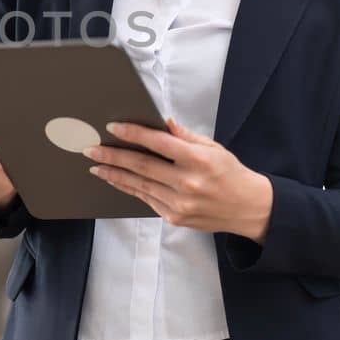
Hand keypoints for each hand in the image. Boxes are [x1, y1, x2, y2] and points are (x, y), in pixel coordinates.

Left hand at [83, 117, 272, 241]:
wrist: (248, 208)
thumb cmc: (230, 173)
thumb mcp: (213, 148)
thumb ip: (185, 136)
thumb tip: (162, 122)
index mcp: (199, 160)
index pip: (159, 143)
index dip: (134, 134)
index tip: (113, 127)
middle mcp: (188, 183)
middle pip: (142, 166)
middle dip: (113, 156)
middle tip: (91, 149)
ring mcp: (180, 203)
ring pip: (139, 185)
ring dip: (114, 174)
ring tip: (96, 165)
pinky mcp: (175, 218)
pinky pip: (146, 199)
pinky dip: (129, 188)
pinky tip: (116, 180)